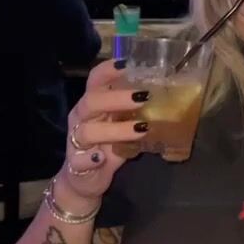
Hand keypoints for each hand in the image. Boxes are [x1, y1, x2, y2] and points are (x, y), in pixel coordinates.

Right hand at [59, 59, 148, 201]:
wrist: (84, 179)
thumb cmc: (107, 145)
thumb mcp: (121, 123)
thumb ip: (136, 110)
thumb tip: (167, 94)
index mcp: (92, 103)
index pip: (96, 79)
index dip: (109, 69)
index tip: (129, 63)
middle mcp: (81, 118)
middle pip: (92, 101)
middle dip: (117, 97)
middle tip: (143, 97)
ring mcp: (76, 141)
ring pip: (87, 131)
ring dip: (115, 129)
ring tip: (141, 129)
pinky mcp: (76, 164)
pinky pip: (80, 160)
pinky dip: (91, 158)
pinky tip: (103, 157)